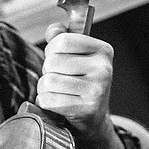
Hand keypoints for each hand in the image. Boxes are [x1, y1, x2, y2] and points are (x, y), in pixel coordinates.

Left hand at [38, 21, 113, 142]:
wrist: (93, 118)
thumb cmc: (81, 83)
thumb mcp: (77, 56)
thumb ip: (62, 38)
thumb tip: (53, 30)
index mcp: (103, 50)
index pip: (62, 41)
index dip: (51, 50)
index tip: (57, 57)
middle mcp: (104, 69)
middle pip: (52, 62)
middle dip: (47, 71)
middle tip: (59, 79)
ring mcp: (97, 90)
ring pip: (48, 81)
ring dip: (45, 88)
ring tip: (58, 92)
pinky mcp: (86, 109)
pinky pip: (49, 100)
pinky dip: (46, 102)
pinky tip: (57, 104)